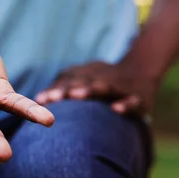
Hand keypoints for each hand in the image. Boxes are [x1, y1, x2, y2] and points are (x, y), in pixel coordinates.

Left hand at [35, 61, 159, 114]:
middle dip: (66, 90)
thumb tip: (37, 100)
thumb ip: (61, 90)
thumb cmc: (101, 81)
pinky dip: (125, 104)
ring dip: (90, 90)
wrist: (141, 68)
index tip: (40, 100)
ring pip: (104, 88)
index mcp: (85, 76)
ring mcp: (119, 86)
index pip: (67, 82)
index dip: (54, 90)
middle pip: (81, 83)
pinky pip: (132, 101)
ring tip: (77, 96)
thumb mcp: (82, 80)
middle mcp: (100, 78)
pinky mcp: (138, 97)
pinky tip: (116, 109)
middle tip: (52, 99)